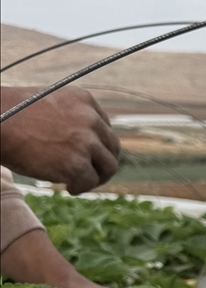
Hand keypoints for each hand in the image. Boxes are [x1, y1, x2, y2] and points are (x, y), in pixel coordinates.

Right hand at [0, 86, 120, 194]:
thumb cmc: (10, 115)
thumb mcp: (48, 105)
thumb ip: (70, 117)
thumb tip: (85, 142)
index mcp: (84, 100)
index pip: (105, 127)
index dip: (98, 144)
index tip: (88, 154)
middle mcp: (90, 119)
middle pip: (112, 147)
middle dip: (102, 162)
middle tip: (90, 173)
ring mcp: (85, 142)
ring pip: (108, 166)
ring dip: (96, 177)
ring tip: (80, 182)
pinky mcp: (76, 163)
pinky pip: (89, 181)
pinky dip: (81, 187)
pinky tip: (69, 187)